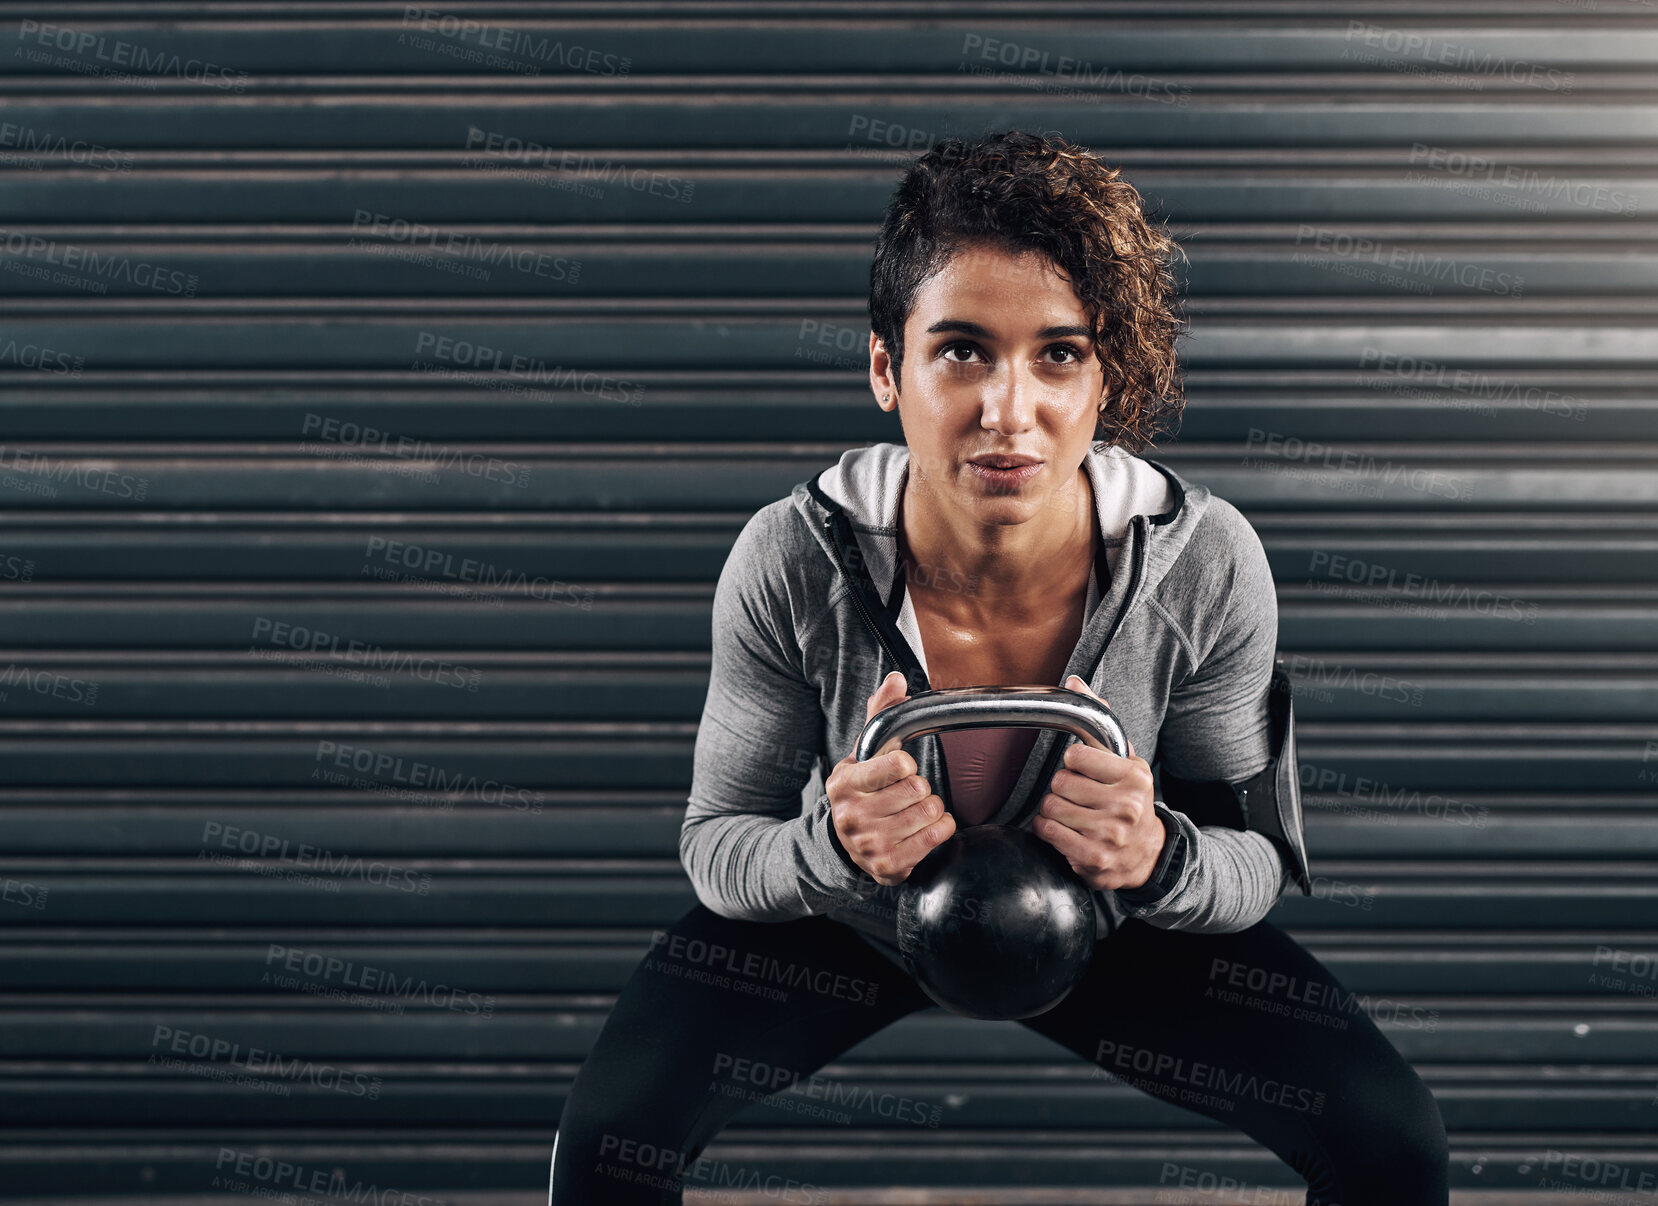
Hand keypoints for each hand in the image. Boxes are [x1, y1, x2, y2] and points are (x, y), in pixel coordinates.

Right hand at [825, 670, 956, 885]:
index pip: (897, 763)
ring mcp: (869, 845)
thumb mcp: (863, 755)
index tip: (899, 768)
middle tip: (907, 793)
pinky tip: (925, 827)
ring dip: (931, 808)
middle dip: (920, 787)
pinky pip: (937, 836)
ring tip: (913, 810)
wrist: (845, 845)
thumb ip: (880, 716)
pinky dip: (941, 828)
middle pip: (918, 788)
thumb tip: (896, 679)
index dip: (905, 763)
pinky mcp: (889, 866)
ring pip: (930, 812)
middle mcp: (852, 816)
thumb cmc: (863, 792)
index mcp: (844, 783)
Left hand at [1033, 674, 1163, 891]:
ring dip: (1053, 809)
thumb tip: (1074, 683)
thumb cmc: (1129, 800)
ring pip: (1050, 807)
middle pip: (1060, 782)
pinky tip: (1063, 829)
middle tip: (1076, 795)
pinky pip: (1048, 831)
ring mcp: (1111, 835)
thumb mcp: (1125, 761)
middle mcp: (1126, 805)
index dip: (1073, 763)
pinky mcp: (1094, 858)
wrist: (1146, 855)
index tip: (1083, 770)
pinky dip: (1047, 829)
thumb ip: (1100, 720)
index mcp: (1134, 776)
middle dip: (1062, 788)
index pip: (1076, 756)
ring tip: (1071, 812)